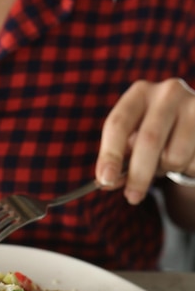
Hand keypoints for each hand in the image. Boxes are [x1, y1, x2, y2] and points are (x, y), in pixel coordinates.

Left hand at [96, 78, 194, 203]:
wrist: (194, 123)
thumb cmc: (157, 134)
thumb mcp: (134, 142)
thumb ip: (119, 161)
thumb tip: (107, 182)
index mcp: (139, 94)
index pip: (118, 124)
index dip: (110, 154)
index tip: (105, 180)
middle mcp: (167, 92)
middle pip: (149, 139)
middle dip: (138, 174)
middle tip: (132, 197)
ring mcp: (194, 104)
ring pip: (175, 155)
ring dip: (168, 169)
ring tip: (169, 159)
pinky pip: (194, 160)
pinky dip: (187, 168)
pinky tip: (188, 156)